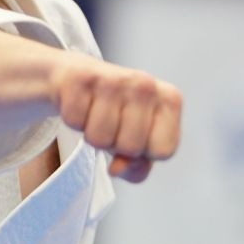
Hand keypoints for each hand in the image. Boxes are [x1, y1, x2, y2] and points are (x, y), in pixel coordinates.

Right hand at [49, 54, 181, 182]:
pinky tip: (81, 103)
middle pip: (130, 148)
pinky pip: (75, 122)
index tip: (134, 136)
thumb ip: (137, 166)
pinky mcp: (82, 77)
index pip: (163, 151)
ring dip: (92, 134)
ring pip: (99, 139)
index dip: (144, 154)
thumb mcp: (137, 140)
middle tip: (111, 124)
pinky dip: (74, 119)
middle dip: (115, 145)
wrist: (77, 75)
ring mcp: (114, 79)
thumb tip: (117, 169)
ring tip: (95, 114)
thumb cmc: (114, 110)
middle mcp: (145, 84)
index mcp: (169, 100)